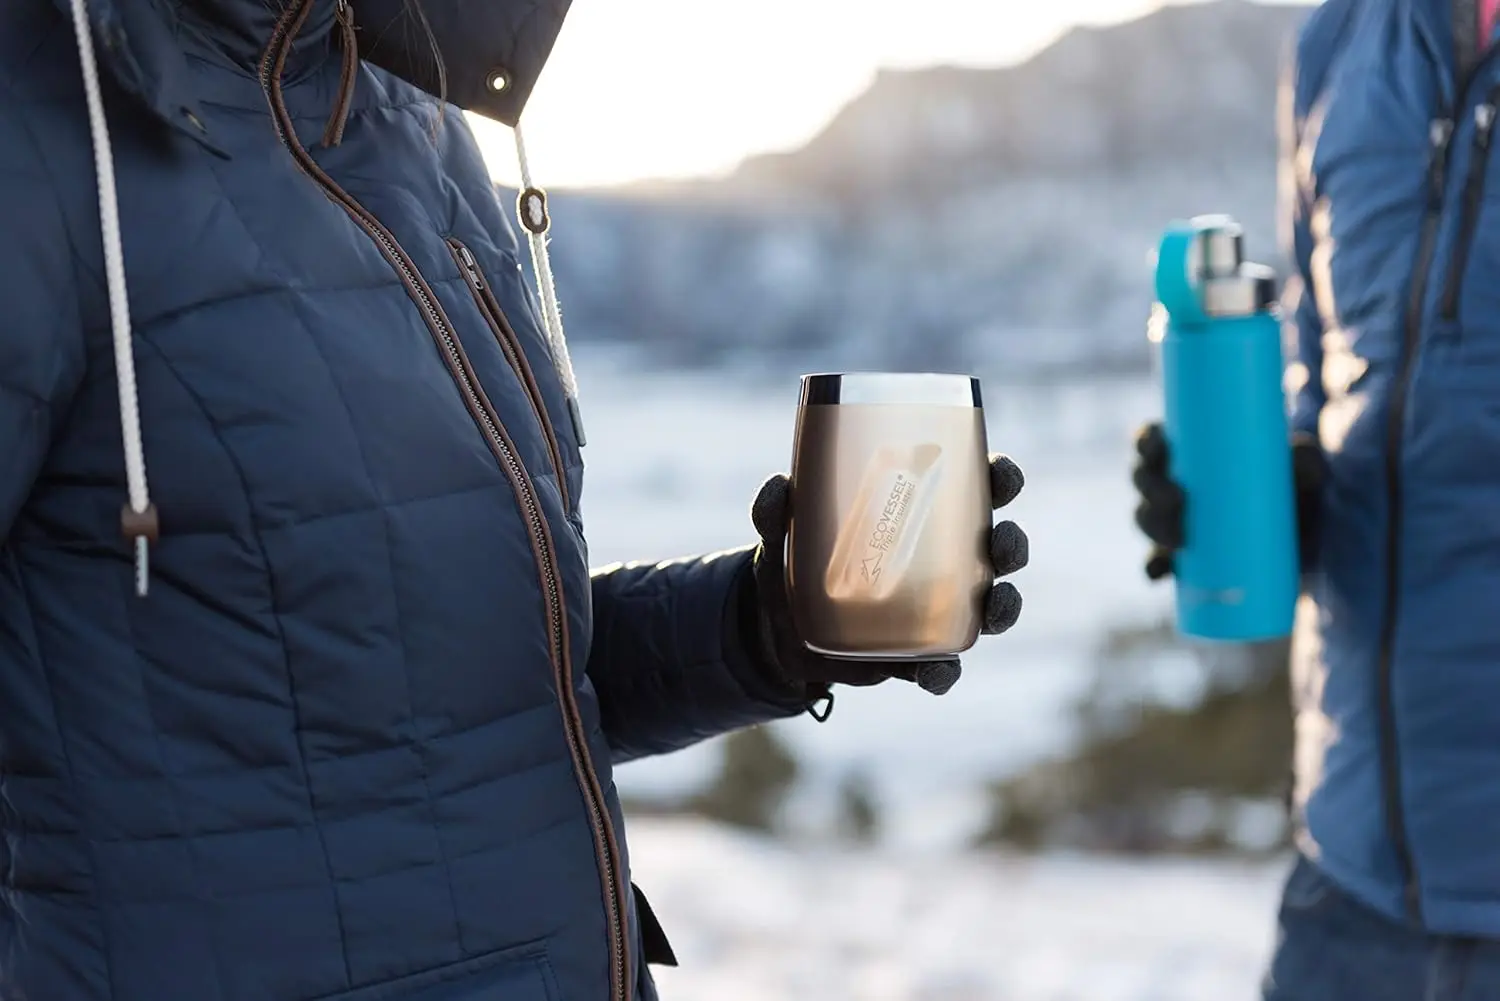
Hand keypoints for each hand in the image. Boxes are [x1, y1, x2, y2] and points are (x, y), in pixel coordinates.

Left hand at [747, 454, 1027, 702]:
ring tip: (995, 606)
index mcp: (920, 515)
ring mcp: (935, 611)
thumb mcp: (780, 533)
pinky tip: (937, 671)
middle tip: (1000, 543)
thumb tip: (779, 486)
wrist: (774, 631)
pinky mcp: (915, 654)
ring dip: (1003, 606)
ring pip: (988, 606)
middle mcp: (941, 560)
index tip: (1002, 474)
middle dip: (1012, 544)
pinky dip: (944, 671)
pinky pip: (943, 666)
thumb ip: (775, 509)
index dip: (1000, 478)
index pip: (974, 488)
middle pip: (996, 547)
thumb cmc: (793, 562)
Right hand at [1131, 422, 1326, 580]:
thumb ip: (1303, 455)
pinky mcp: (1183, 555)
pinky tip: (1159, 572)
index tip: (1161, 450)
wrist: (1307, 538)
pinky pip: (1156, 562)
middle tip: (1177, 499)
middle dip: (1150, 488)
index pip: (1152, 439)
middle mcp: (1174, 482)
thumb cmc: (1297, 489)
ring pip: (1146, 518)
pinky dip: (1154, 567)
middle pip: (1143, 478)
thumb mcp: (1304, 469)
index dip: (1146, 443)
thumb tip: (1297, 452)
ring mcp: (1175, 520)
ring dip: (1152, 527)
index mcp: (1189, 452)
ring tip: (1179, 540)